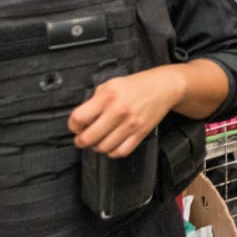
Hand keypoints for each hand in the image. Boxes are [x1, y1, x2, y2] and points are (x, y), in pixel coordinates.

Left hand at [68, 66, 182, 157]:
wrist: (164, 86)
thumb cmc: (138, 84)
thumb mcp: (111, 84)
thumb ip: (95, 99)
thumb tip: (82, 117)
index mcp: (108, 96)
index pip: (79, 118)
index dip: (73, 124)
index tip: (76, 125)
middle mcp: (119, 111)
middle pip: (88, 137)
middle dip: (80, 140)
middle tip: (81, 138)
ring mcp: (130, 124)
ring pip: (103, 147)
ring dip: (96, 147)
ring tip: (97, 140)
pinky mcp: (141, 133)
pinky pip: (121, 152)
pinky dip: (112, 152)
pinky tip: (111, 144)